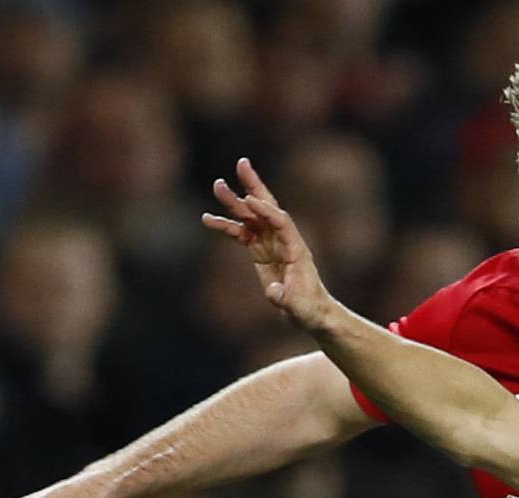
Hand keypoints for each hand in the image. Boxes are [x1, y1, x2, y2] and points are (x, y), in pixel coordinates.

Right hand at [203, 158, 331, 331]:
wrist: (310, 313)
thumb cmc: (310, 309)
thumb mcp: (299, 307)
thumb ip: (285, 298)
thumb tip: (273, 292)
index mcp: (296, 248)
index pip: (280, 221)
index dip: (266, 211)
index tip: (249, 201)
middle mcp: (283, 240)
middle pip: (267, 207)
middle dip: (254, 186)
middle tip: (242, 163)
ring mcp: (270, 243)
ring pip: (251, 217)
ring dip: (234, 202)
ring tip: (217, 186)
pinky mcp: (260, 251)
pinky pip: (241, 233)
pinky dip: (226, 226)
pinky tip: (208, 220)